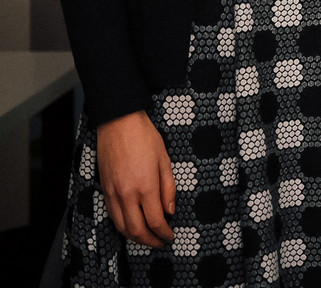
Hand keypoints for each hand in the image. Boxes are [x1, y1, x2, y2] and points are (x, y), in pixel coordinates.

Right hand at [95, 110, 175, 246]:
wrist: (118, 123)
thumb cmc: (144, 137)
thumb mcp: (165, 160)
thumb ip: (168, 188)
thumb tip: (170, 210)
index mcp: (145, 186)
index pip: (155, 220)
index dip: (164, 232)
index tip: (171, 236)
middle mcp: (126, 194)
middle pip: (136, 230)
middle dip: (150, 240)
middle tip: (161, 242)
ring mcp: (112, 193)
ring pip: (121, 226)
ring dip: (135, 237)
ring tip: (147, 238)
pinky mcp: (104, 189)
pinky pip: (112, 215)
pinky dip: (123, 225)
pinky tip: (132, 224)